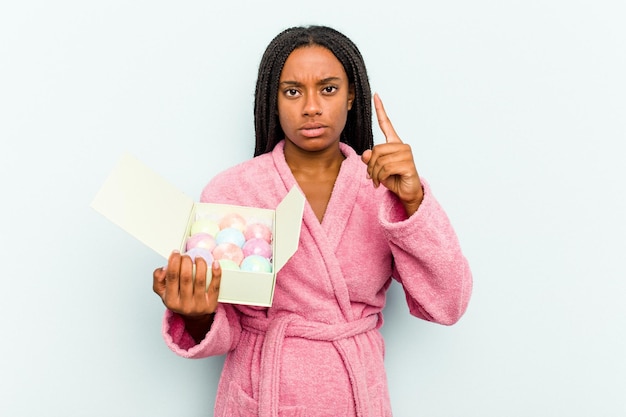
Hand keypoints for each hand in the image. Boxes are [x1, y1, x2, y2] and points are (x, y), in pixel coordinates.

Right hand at [153, 251, 221, 318]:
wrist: (193, 316)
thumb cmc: (178, 299)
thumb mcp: (163, 292)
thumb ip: (159, 279)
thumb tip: (165, 268)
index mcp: (171, 301)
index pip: (172, 277)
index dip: (174, 262)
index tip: (176, 253)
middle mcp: (184, 304)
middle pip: (186, 277)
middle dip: (186, 262)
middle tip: (186, 256)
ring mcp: (199, 305)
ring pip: (200, 280)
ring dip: (200, 264)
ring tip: (198, 258)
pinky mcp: (211, 304)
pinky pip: (215, 286)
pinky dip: (216, 273)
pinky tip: (215, 263)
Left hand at [361, 93, 423, 215]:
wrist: (406, 193)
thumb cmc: (393, 179)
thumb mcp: (377, 169)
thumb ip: (370, 160)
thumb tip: (365, 154)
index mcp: (394, 143)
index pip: (386, 124)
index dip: (381, 110)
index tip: (376, 95)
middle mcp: (401, 146)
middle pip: (376, 149)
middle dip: (370, 166)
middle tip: (371, 176)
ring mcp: (406, 154)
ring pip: (379, 160)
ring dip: (374, 173)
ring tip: (377, 180)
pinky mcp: (408, 164)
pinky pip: (385, 168)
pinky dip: (379, 177)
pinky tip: (382, 182)